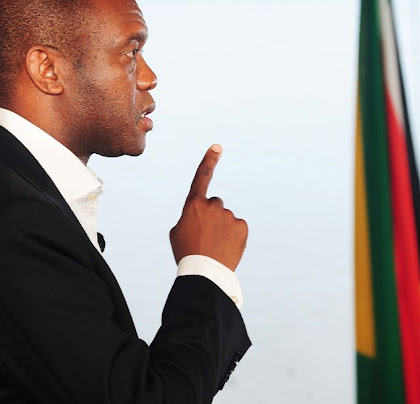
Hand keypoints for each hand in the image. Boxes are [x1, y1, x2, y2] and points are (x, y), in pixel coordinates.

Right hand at [169, 145, 247, 270]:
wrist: (204, 272)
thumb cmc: (186, 252)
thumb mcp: (178, 232)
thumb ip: (189, 217)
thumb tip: (202, 217)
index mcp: (193, 204)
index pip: (201, 177)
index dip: (209, 161)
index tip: (217, 147)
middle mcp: (212, 205)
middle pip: (214, 205)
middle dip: (212, 216)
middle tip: (205, 236)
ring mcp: (228, 215)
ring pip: (226, 218)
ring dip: (222, 229)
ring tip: (215, 246)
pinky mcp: (242, 226)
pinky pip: (238, 227)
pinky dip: (234, 236)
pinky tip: (226, 247)